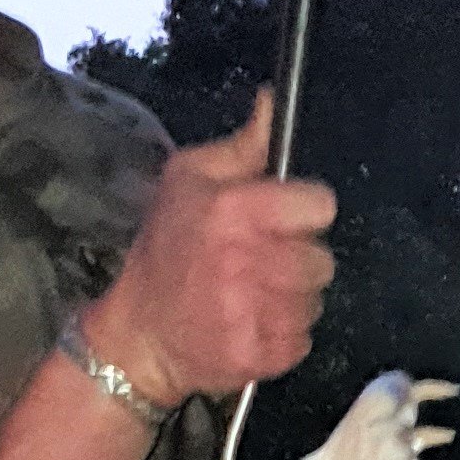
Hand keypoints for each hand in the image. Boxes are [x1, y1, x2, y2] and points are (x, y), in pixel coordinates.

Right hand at [83, 89, 333, 411]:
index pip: (320, 206)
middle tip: (262, 264)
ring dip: (291, 300)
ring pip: (314, 301)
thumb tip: (272, 104)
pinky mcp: (257, 355)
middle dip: (299, 260)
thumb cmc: (163, 252)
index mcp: (234, 210)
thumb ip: (242, 146)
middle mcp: (246, 261)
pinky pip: (301, 340)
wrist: (137, 336)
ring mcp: (253, 313)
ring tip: (252, 295)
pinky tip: (250, 324)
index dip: (305, 211)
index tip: (285, 220)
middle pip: (322, 259)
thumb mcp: (188, 179)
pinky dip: (282, 336)